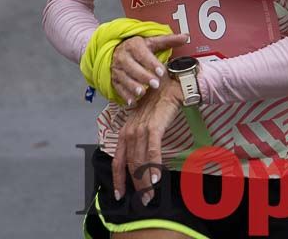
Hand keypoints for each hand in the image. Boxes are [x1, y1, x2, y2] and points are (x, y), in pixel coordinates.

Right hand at [109, 32, 189, 106]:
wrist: (116, 51)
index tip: (161, 71)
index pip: (142, 53)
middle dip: (144, 76)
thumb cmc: (137, 48)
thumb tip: (185, 37)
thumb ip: (168, 41)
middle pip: (132, 67)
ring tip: (142, 92)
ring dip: (133, 86)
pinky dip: (124, 95)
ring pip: (124, 78)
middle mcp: (123, 56)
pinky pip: (117, 88)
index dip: (151, 63)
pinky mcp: (113, 79)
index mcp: (133, 45)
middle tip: (155, 84)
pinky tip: (132, 101)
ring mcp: (117, 68)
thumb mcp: (152, 42)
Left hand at [112, 77, 183, 204]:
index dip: (117, 179)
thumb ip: (139, 139)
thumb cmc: (157, 105)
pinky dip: (153, 166)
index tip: (119, 195)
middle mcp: (129, 132)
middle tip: (142, 200)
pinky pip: (153, 151)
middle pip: (129, 164)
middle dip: (135, 185)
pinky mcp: (154, 127)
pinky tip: (156, 179)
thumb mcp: (143, 123)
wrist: (170, 87)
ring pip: (140, 161)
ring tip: (150, 195)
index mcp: (125, 132)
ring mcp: (141, 129)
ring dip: (145, 180)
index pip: (117, 160)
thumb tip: (141, 160)